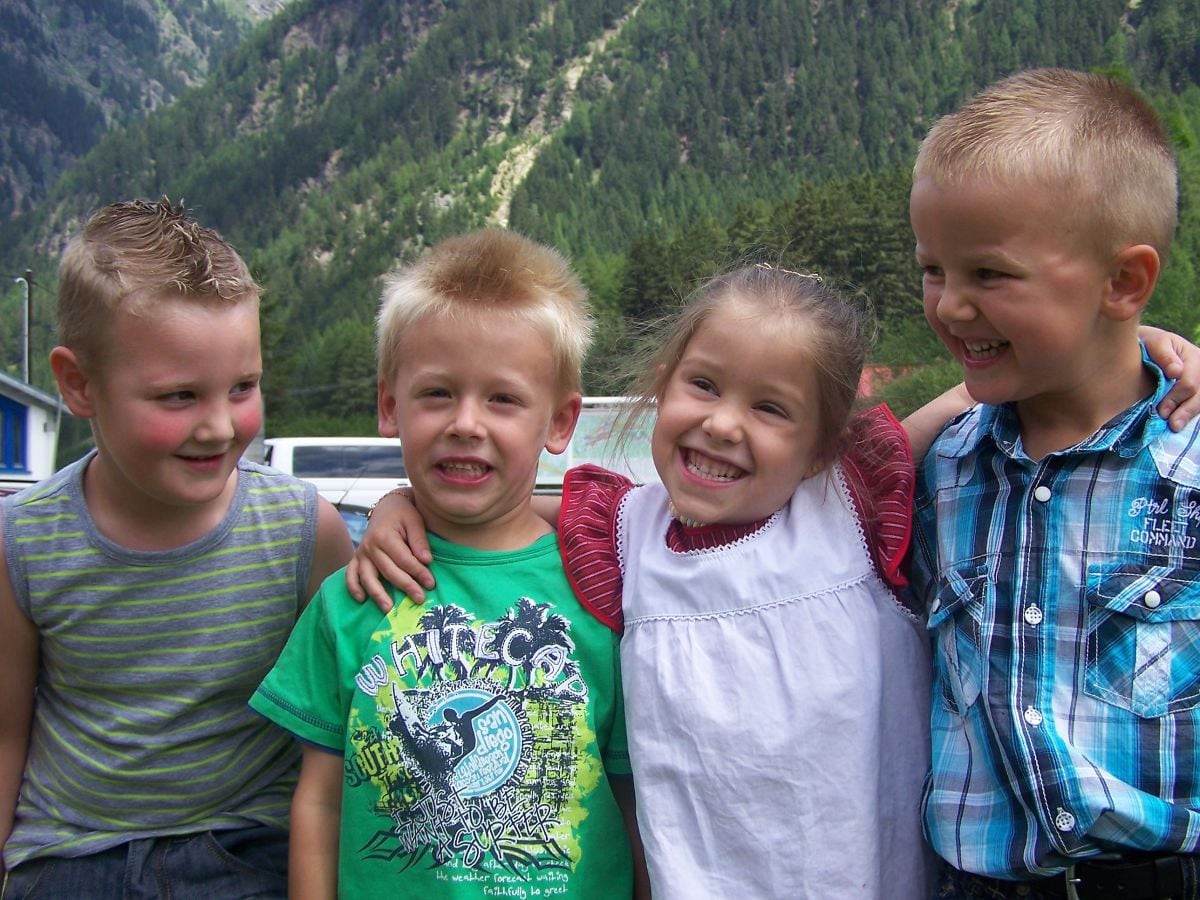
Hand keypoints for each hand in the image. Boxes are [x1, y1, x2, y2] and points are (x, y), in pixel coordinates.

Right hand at [345, 489, 434, 609]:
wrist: (387, 507)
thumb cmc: (404, 514)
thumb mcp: (415, 521)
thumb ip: (420, 540)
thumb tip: (426, 560)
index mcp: (385, 536)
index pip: (404, 560)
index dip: (418, 572)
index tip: (431, 583)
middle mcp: (370, 546)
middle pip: (388, 571)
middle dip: (405, 585)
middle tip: (419, 599)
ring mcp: (361, 554)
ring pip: (367, 577)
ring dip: (377, 594)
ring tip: (389, 609)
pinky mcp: (357, 559)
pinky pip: (350, 575)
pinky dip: (353, 587)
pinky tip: (361, 600)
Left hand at [1140, 325, 1199, 430]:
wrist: (1145, 347)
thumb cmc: (1147, 344)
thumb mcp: (1154, 343)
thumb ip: (1164, 356)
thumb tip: (1176, 372)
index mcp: (1193, 356)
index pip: (1189, 382)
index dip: (1175, 398)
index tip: (1161, 411)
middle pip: (1198, 394)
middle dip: (1184, 410)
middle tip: (1171, 424)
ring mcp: (1199, 381)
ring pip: (1199, 401)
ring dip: (1188, 415)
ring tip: (1175, 426)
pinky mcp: (1194, 392)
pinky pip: (1196, 404)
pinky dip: (1189, 414)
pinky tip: (1181, 423)